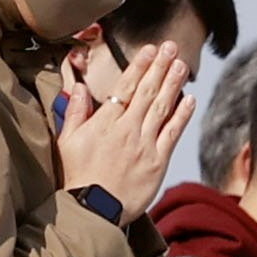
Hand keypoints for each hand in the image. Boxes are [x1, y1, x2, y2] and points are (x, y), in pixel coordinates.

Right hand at [56, 40, 191, 210]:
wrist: (92, 210)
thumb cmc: (77, 178)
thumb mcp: (67, 143)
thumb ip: (75, 113)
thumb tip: (79, 88)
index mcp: (105, 122)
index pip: (125, 87)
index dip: (140, 66)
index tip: (150, 50)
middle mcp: (127, 129)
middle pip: (147, 91)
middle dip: (160, 66)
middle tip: (171, 46)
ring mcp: (144, 145)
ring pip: (162, 108)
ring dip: (173, 84)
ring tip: (182, 64)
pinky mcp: (157, 162)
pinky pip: (172, 134)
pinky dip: (181, 115)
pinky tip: (189, 99)